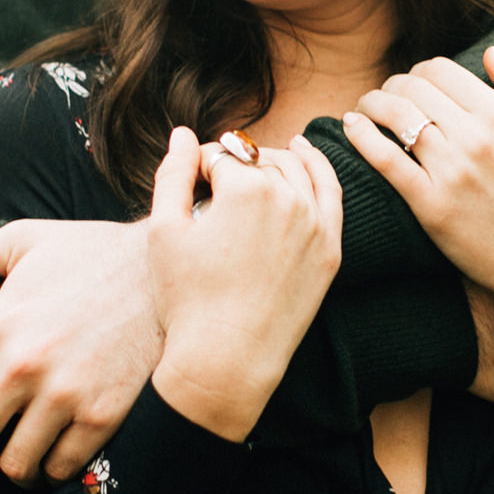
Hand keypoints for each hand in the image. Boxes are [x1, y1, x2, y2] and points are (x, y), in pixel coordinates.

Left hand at [0, 220, 158, 487]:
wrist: (171, 268)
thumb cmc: (92, 254)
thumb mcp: (22, 241)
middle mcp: (22, 365)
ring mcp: (65, 393)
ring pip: (14, 466)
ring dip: (9, 474)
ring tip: (16, 465)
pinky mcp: (104, 413)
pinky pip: (61, 467)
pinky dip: (52, 471)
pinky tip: (55, 457)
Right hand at [146, 128, 342, 441]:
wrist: (226, 360)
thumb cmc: (187, 300)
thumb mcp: (164, 231)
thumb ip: (171, 173)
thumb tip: (182, 133)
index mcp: (244, 188)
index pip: (216, 156)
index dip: (195, 170)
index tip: (186, 191)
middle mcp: (287, 198)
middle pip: (253, 162)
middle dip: (231, 168)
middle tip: (210, 193)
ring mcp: (314, 224)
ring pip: (292, 170)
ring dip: (268, 162)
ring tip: (249, 168)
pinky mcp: (329, 249)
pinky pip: (330, 192)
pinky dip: (318, 166)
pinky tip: (303, 152)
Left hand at [343, 46, 493, 324]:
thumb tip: (490, 53)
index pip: (441, 69)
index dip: (422, 70)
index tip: (416, 83)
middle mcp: (474, 138)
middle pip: (413, 88)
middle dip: (394, 84)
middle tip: (387, 96)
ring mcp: (450, 172)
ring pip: (394, 116)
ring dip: (372, 104)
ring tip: (366, 109)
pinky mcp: (430, 205)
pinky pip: (385, 160)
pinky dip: (362, 137)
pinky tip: (351, 126)